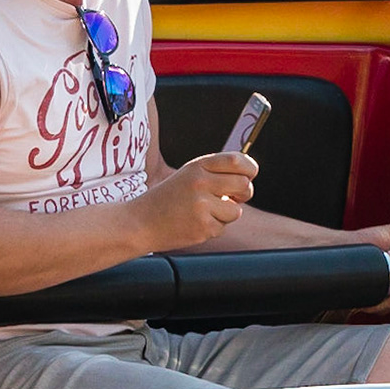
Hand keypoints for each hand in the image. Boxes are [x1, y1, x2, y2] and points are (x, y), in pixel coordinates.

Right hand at [138, 151, 253, 249]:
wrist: (139, 222)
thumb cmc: (167, 200)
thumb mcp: (188, 176)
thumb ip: (215, 173)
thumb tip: (248, 176)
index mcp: (197, 166)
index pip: (237, 160)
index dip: (250, 168)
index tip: (249, 175)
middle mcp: (200, 182)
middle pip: (244, 185)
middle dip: (244, 194)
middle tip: (231, 198)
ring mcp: (202, 205)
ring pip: (236, 211)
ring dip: (225, 215)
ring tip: (203, 212)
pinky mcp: (203, 226)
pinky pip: (222, 228)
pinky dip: (212, 228)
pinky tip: (194, 223)